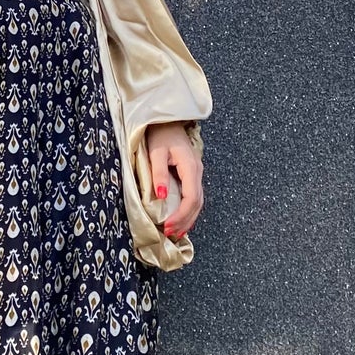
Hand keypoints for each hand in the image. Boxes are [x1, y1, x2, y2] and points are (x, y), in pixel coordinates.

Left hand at [144, 123, 203, 241]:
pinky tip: (182, 220)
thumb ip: (158, 174)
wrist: (168, 121)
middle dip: (185, 221)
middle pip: (197, 203)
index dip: (181, 215)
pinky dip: (189, 211)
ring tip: (176, 233)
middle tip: (171, 234)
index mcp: (190, 167)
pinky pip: (194, 197)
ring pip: (198, 202)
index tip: (168, 226)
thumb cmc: (160, 135)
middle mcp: (198, 172)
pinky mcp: (192, 174)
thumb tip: (161, 197)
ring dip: (188, 219)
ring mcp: (197, 173)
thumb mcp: (156, 153)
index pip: (191, 198)